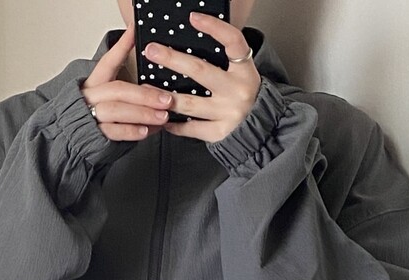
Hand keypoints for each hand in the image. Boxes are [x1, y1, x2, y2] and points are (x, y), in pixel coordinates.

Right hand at [80, 23, 174, 140]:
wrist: (78, 139)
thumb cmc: (101, 117)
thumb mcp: (113, 99)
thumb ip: (131, 93)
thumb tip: (158, 90)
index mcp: (95, 83)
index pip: (108, 61)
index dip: (121, 46)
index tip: (134, 31)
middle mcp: (91, 96)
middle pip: (117, 90)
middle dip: (144, 95)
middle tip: (166, 99)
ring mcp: (91, 115)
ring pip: (116, 110)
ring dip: (142, 113)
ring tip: (162, 117)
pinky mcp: (94, 135)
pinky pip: (113, 132)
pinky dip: (131, 131)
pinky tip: (145, 131)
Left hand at [142, 12, 259, 142]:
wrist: (262, 128)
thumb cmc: (245, 96)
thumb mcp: (242, 73)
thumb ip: (224, 60)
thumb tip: (193, 40)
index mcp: (244, 71)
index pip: (233, 41)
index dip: (214, 27)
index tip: (193, 18)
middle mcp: (237, 91)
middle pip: (200, 71)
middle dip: (172, 59)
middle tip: (152, 51)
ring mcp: (228, 113)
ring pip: (189, 103)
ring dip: (164, 96)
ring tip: (147, 88)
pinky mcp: (219, 133)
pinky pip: (191, 128)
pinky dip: (174, 124)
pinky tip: (163, 117)